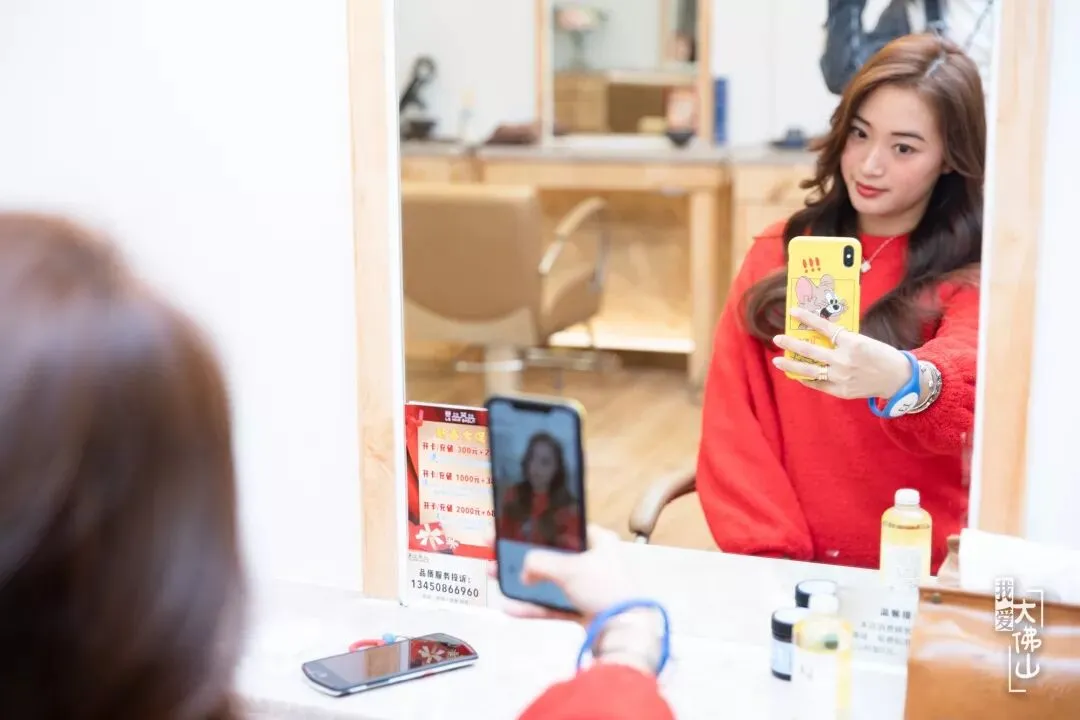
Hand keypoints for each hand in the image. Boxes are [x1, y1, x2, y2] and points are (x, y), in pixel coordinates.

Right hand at [485, 525, 662, 674]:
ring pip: (549, 580)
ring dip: (523, 580)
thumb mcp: (569, 568)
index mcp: (598, 540)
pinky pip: (553, 604)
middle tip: (497, 549)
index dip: (538, 527)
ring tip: (496, 574)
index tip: (514, 527)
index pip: (564, 527)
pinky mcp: (583, 609)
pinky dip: (533, 606)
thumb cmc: (606, 588)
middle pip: (551, 554)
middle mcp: (594, 560)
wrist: (625, 629)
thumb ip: (540, 563)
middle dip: (523, 555)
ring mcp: (588, 586)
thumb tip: (524, 570)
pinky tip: (510, 606)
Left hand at [771, 307, 912, 399]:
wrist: (897, 379)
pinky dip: (806, 379)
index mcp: (853, 343)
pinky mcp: (841, 391)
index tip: (793, 312)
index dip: (807, 319)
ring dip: (791, 365)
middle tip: (777, 339)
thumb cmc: (880, 355)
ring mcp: (841, 377)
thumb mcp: (863, 340)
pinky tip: (796, 374)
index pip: (825, 328)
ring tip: (777, 361)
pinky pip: (818, 384)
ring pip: (809, 370)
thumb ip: (842, 339)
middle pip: (811, 350)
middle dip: (791, 344)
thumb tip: (818, 333)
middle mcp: (844, 360)